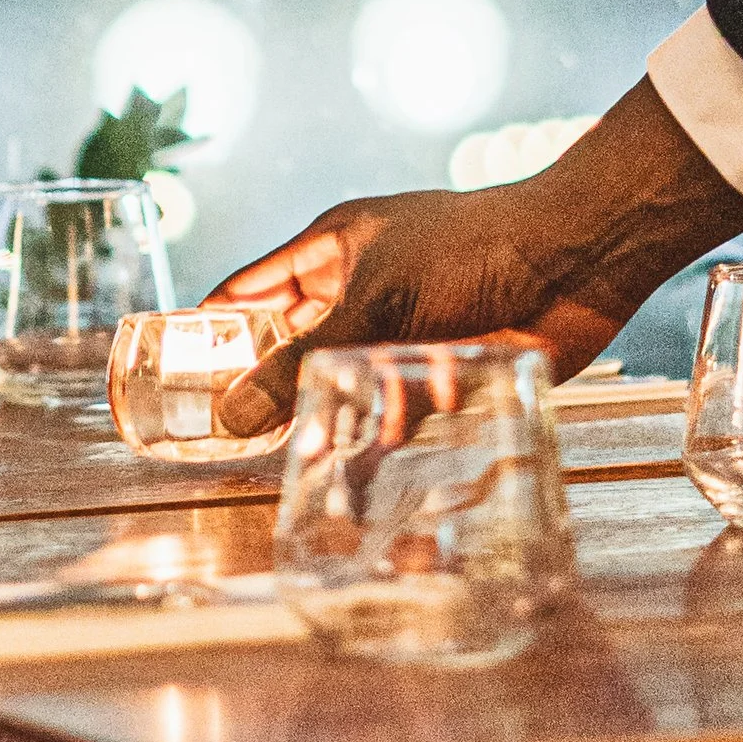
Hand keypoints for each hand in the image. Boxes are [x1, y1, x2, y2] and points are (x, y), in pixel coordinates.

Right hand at [210, 78, 742, 434]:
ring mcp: (399, 340)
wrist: (577, 262)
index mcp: (333, 252)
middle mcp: (360, 297)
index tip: (165, 379)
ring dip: (318, 434)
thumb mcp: (373, 297)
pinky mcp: (441, 383)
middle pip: (291, 354)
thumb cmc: (473, 249)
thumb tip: (230, 415)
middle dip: (262, 399)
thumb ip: (301, 358)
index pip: (250, 292)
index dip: (209, 330)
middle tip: (219, 451)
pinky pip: (393, 426)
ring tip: (286, 484)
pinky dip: (373, 455)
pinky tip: (349, 493)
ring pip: (338, 396)